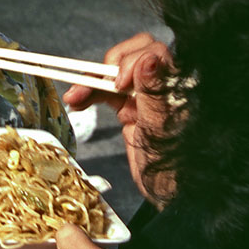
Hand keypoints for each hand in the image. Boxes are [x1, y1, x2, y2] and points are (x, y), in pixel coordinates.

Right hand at [63, 33, 173, 199]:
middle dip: (107, 67)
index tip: (119, 84)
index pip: (154, 52)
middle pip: (131, 56)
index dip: (132, 60)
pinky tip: (77, 102)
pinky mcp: (130, 108)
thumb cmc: (173, 170)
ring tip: (73, 97)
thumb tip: (148, 59)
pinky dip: (90, 94)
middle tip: (94, 84)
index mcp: (175, 86)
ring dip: (91, 81)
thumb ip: (154, 93)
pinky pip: (106, 92)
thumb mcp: (161, 131)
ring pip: (113, 74)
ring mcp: (144, 96)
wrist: (169, 196)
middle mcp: (160, 86)